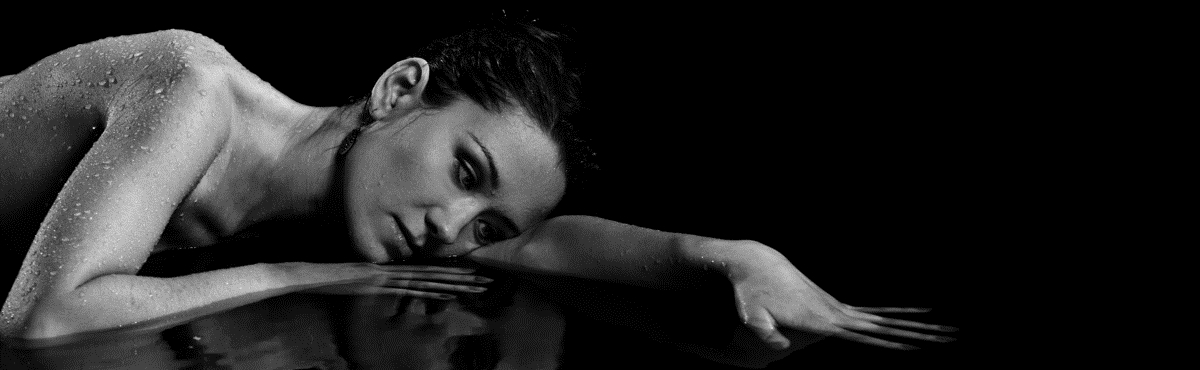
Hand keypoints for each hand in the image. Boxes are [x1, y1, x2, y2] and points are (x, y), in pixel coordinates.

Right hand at [275, 262, 490, 298]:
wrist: (311, 274)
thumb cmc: (331, 281)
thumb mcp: (360, 284)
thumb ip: (376, 283)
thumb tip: (387, 286)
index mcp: (391, 270)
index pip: (426, 272)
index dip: (449, 273)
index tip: (470, 274)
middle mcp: (394, 270)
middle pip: (434, 274)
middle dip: (461, 278)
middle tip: (486, 280)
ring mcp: (388, 276)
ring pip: (428, 279)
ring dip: (454, 283)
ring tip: (477, 285)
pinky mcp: (380, 283)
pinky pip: (409, 288)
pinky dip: (429, 290)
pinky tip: (446, 291)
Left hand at [727, 243, 955, 350]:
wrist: (757, 264)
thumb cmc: (752, 294)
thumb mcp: (752, 316)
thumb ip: (765, 331)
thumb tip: (781, 344)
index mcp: (824, 320)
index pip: (866, 335)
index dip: (893, 342)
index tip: (919, 346)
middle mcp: (838, 312)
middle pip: (886, 325)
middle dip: (919, 332)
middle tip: (951, 334)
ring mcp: (838, 307)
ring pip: (884, 317)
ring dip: (913, 322)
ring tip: (942, 327)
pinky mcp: (834, 305)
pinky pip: (870, 312)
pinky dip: (892, 314)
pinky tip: (909, 314)